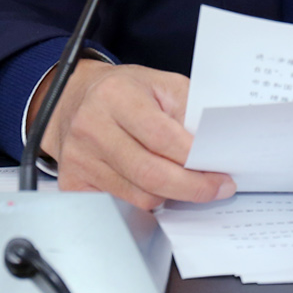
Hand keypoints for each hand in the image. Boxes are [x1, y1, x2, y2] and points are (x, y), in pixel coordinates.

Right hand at [30, 60, 235, 210]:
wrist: (77, 98)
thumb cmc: (125, 91)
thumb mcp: (162, 85)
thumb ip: (189, 110)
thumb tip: (214, 147)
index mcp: (116, 96)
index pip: (161, 137)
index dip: (194, 159)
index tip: (220, 173)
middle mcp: (92, 127)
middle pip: (149, 174)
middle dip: (190, 187)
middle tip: (215, 189)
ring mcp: (79, 158)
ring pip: (137, 196)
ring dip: (169, 196)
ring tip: (186, 184)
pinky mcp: (72, 182)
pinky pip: (119, 207)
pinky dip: (144, 204)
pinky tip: (156, 190)